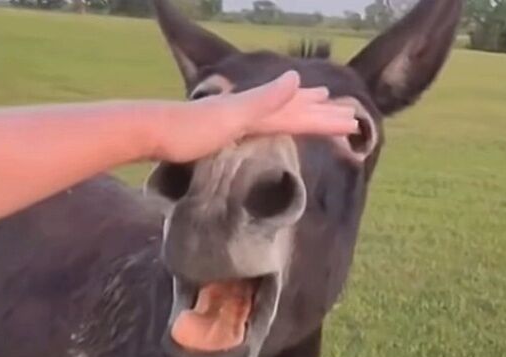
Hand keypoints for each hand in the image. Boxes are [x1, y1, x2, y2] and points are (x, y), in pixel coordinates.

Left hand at [152, 71, 358, 162]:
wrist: (152, 129)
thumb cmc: (189, 128)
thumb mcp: (231, 114)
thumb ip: (264, 98)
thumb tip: (297, 77)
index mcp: (258, 110)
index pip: (301, 114)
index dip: (327, 118)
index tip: (353, 121)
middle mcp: (253, 110)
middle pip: (297, 110)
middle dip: (323, 113)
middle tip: (348, 114)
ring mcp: (240, 117)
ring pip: (283, 112)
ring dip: (304, 108)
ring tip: (321, 102)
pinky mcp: (227, 127)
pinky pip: (265, 121)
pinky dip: (279, 117)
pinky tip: (278, 118)